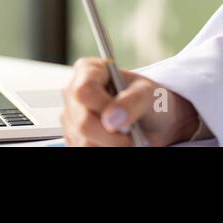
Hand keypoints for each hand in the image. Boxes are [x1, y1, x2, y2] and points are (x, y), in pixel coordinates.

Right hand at [61, 57, 200, 146]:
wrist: (152, 123)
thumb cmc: (149, 101)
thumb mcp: (149, 95)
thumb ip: (133, 101)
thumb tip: (111, 119)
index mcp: (89, 71)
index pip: (84, 90)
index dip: (102, 107)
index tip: (122, 117)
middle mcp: (74, 94)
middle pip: (83, 122)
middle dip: (112, 135)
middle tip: (130, 135)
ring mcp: (71, 119)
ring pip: (84, 142)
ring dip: (110, 145)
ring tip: (125, 137)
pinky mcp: (73, 139)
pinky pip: (84, 152)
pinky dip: (105, 150)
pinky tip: (115, 143)